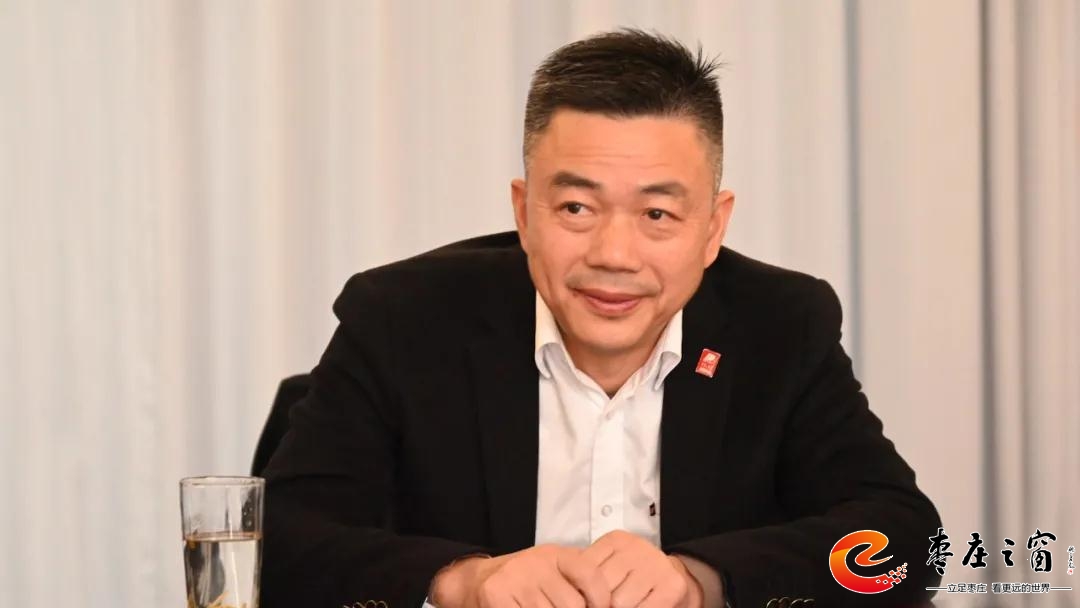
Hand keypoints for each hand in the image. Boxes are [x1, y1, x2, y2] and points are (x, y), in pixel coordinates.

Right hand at [431, 544, 610, 607]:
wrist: (478, 579)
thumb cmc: (526, 580)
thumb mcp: (553, 571)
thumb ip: (578, 581)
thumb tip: (608, 603)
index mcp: (555, 554)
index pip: (590, 575)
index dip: (601, 598)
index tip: (598, 607)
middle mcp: (535, 563)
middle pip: (572, 604)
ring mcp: (515, 580)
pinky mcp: (497, 596)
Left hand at [580, 531, 702, 607]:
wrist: (674, 577)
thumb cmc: (632, 575)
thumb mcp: (609, 564)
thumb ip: (591, 573)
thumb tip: (572, 595)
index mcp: (615, 540)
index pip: (585, 568)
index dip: (583, 590)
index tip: (587, 597)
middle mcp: (636, 548)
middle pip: (602, 587)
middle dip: (600, 602)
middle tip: (606, 603)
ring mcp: (655, 566)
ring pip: (620, 602)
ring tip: (624, 604)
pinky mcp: (672, 585)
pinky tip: (639, 606)